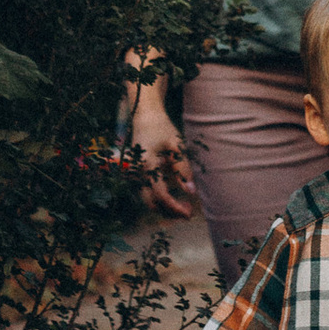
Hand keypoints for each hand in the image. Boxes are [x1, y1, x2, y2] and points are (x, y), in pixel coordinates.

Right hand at [127, 83, 194, 219]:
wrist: (145, 117)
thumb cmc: (162, 128)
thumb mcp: (176, 145)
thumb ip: (183, 168)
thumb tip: (191, 191)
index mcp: (148, 165)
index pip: (161, 195)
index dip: (175, 207)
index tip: (189, 212)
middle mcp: (139, 173)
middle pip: (151, 204)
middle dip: (169, 212)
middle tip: (189, 212)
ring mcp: (137, 175)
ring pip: (148, 201)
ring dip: (165, 207)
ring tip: (185, 206)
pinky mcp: (139, 175)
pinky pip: (149, 194)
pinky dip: (161, 200)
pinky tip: (176, 198)